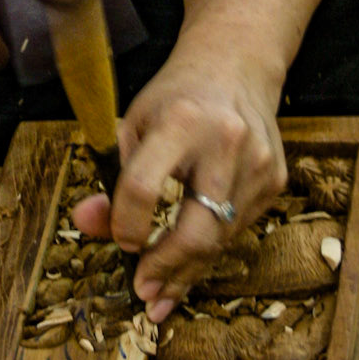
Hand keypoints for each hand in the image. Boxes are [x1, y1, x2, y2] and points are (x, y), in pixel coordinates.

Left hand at [71, 41, 285, 319]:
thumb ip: (111, 177)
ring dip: (187, 271)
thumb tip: (85, 223)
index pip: (144, 187)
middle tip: (142, 290)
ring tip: (159, 292)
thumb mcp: (133, 125)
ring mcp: (257, 165)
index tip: (120, 240)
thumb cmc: (175, 98)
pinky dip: (210, 251)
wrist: (236, 67)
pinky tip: (188, 266)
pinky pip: (237, 231)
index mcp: (180, 121)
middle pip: (197, 228)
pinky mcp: (273, 181)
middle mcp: (227, 143)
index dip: (125, 223)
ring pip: (220, 239)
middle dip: (166, 267)